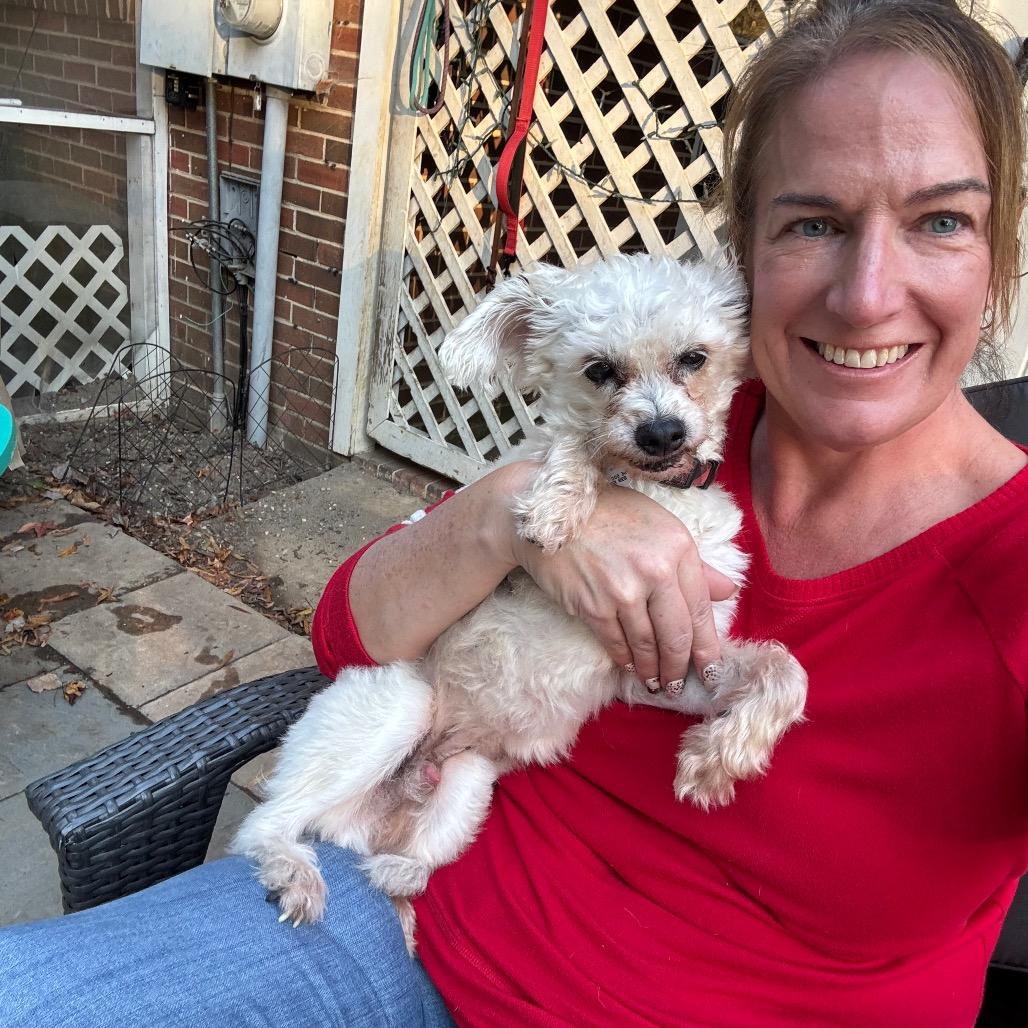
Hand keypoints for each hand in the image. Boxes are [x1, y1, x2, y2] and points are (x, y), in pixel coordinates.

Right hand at [503, 468, 737, 689]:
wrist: (550, 512)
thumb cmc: (610, 514)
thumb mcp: (660, 526)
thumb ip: (695, 563)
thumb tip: (728, 591)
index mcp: (678, 547)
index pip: (700, 608)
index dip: (708, 646)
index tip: (711, 669)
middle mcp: (655, 570)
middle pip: (676, 634)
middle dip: (680, 667)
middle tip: (680, 685)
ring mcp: (623, 590)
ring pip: (646, 644)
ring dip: (652, 670)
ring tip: (657, 684)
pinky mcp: (593, 605)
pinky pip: (615, 643)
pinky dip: (625, 660)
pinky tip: (630, 667)